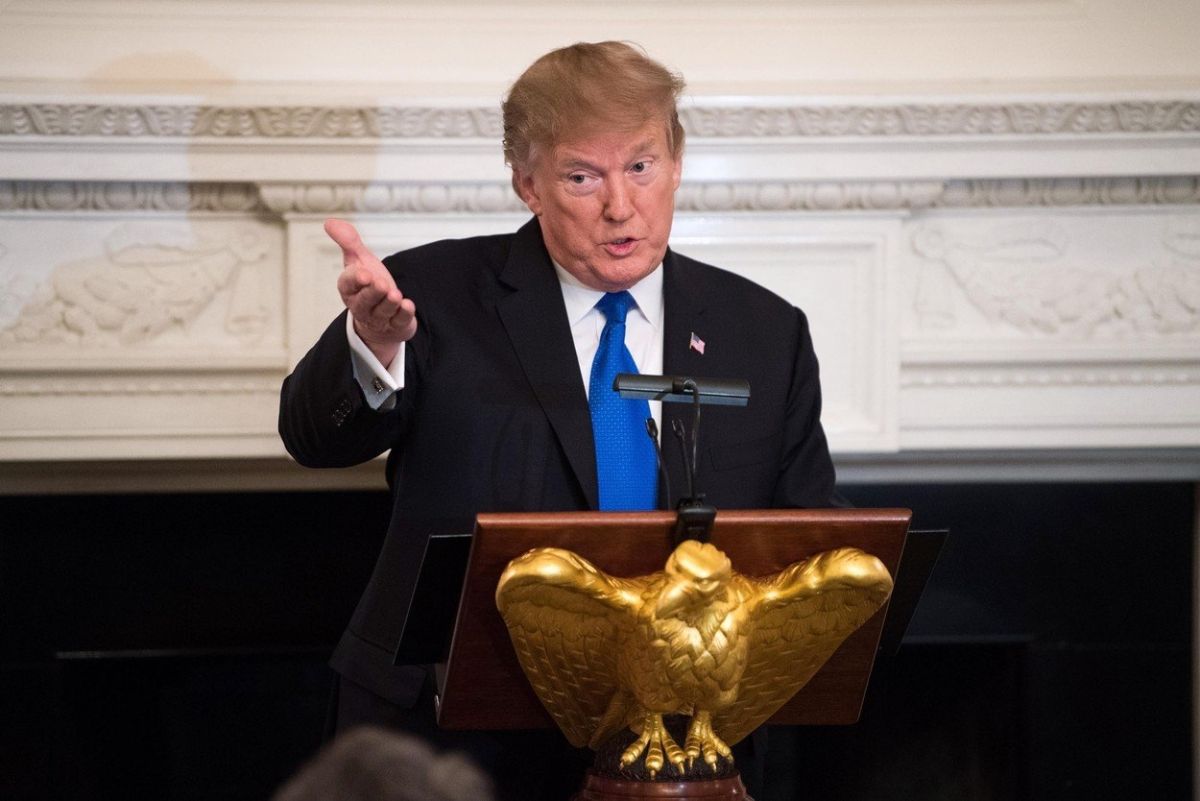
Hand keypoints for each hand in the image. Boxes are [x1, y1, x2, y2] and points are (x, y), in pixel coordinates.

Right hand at [326, 218, 416, 366]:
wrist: (383, 312)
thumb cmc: (369, 283)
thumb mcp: (360, 260)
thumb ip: (348, 242)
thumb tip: (330, 222)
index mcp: (349, 289)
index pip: (348, 284)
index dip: (355, 279)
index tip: (363, 274)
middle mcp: (362, 305)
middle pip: (365, 301)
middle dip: (372, 293)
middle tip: (381, 284)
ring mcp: (379, 318)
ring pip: (382, 312)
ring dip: (389, 303)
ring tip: (395, 294)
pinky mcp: (396, 325)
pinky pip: (399, 321)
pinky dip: (403, 314)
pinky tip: (408, 305)